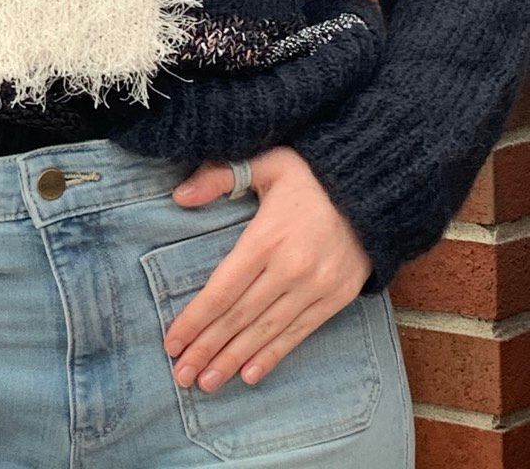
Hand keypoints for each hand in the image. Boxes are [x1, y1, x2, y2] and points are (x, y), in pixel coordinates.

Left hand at [164, 146, 371, 392]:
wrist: (375, 186)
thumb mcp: (264, 161)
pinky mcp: (336, 298)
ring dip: (233, 360)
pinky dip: (273, 356)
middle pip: (239, 318)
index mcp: (266, 238)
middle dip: (207, 349)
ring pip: (266, 332)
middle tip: (180, 375)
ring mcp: (316, 288)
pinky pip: (299, 334)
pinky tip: (250, 375)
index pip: (222, 290)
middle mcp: (291, 270)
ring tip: (206, 383)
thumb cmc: (310, 172)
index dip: (195, 320)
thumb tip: (179, 197)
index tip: (171, 342)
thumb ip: (219, 176)